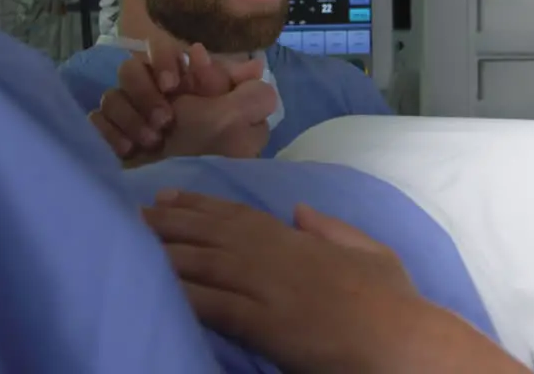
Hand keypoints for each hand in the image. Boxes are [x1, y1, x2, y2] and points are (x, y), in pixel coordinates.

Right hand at [90, 43, 266, 159]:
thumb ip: (251, 90)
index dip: (163, 59)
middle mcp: (155, 97)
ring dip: (129, 116)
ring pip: (111, 95)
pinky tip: (127, 150)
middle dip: (144, 91)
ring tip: (151, 142)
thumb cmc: (216, 159)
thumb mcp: (245, 125)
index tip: (173, 84)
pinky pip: (94, 119)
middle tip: (164, 121)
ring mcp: (129, 117)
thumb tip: (247, 60)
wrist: (184, 206)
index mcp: (186, 86)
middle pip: (130, 68)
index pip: (162, 50)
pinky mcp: (108, 139)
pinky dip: (109, 132)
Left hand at [143, 190, 420, 373]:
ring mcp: (268, 288)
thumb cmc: (392, 300)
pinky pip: (214, 304)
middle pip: (213, 234)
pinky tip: (157, 287)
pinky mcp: (263, 322)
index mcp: (299, 241)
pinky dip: (183, 293)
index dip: (201, 206)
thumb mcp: (368, 250)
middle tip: (135, 213)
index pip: (240, 216)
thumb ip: (331, 229)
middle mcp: (277, 257)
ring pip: (206, 263)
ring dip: (167, 252)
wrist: (400, 337)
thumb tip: (300, 210)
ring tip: (133, 242)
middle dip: (172, 223)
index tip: (170, 196)